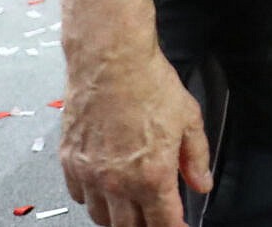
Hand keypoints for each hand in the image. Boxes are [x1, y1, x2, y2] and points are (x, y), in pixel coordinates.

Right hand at [57, 46, 210, 226]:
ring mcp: (89, 175)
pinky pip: (78, 197)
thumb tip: (202, 184)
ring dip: (118, 219)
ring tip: (131, 210)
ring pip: (101, 217)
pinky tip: (104, 190)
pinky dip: (92, 200)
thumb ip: (196, 158)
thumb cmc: (150, 84)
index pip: (163, 222)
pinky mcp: (69, 162)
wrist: (111, 61)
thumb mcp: (189, 119)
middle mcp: (117, 182)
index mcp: (151, 175)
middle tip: (155, 217)